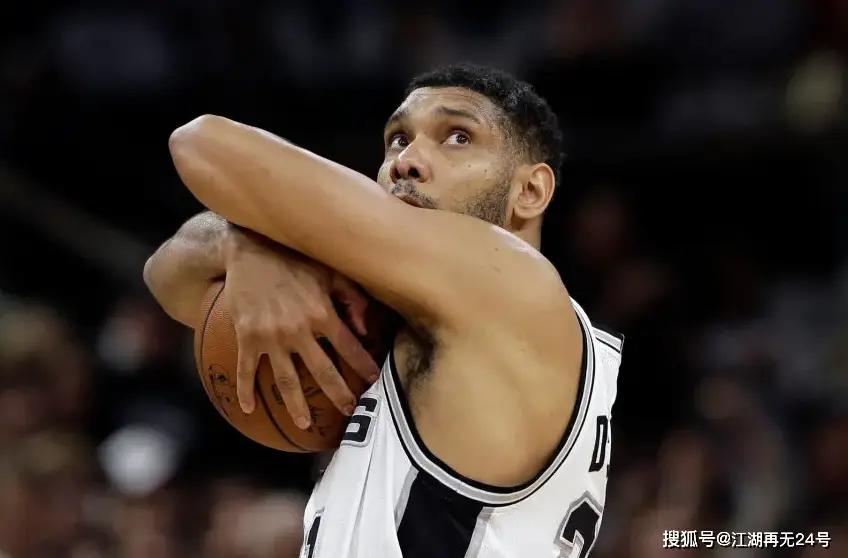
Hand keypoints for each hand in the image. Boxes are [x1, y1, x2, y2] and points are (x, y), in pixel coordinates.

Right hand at [222, 226, 379, 427]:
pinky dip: (246, 390)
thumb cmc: (295, 259)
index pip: (350, 348)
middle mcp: (298, 330)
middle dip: (339, 395)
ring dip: (296, 405)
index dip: (363, 366)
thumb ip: (353, 299)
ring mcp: (271, 336)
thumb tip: (366, 329)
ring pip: (286, 379)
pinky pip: (247, 369)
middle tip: (350, 412)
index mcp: (322, 313)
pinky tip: (248, 408)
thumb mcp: (330, 272)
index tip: (373, 381)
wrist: (250, 248)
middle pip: (323, 372)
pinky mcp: (247, 336)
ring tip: (304, 424)